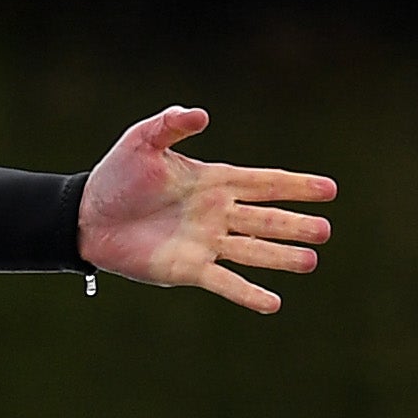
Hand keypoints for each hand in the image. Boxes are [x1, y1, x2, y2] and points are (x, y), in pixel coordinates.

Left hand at [77, 107, 335, 312]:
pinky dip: (248, 294)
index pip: (264, 183)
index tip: (329, 189)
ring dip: (281, 257)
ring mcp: (206, 242)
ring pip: (253, 251)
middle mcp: (217, 214)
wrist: (88, 216)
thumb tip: (201, 113)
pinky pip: (225, 282)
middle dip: (295, 225)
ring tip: (310, 261)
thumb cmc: (117, 176)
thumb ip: (172, 124)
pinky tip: (273, 303)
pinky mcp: (188, 269)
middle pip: (266, 219)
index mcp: (214, 181)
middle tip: (325, 231)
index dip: (296, 186)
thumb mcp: (143, 141)